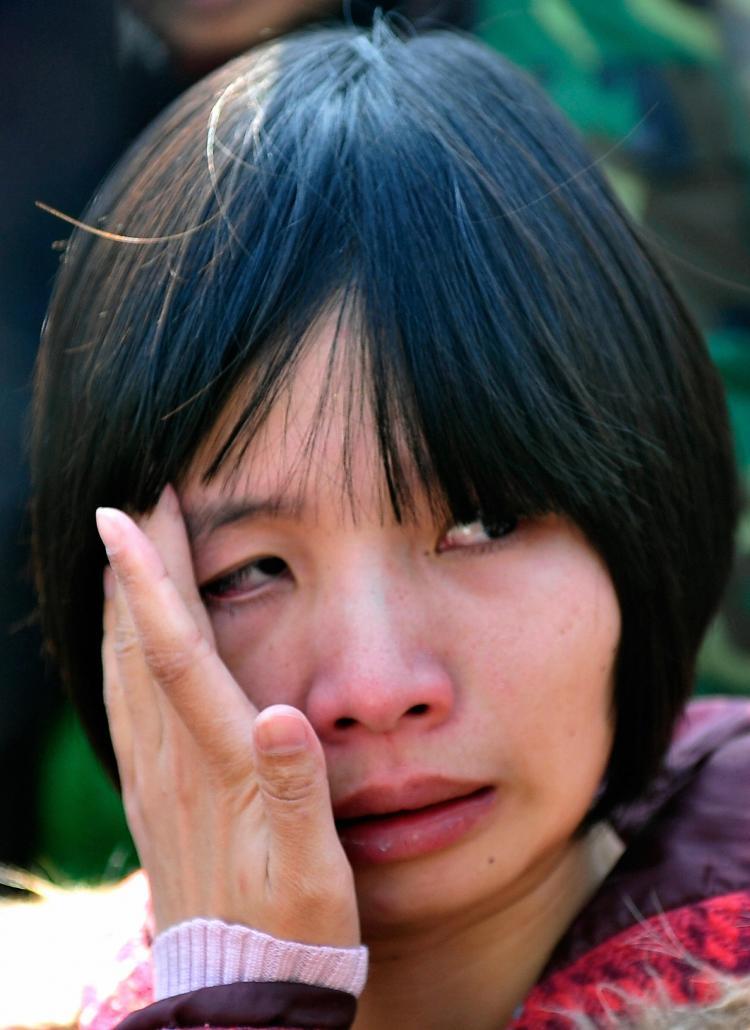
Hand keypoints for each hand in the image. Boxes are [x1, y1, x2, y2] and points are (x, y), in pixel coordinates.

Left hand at [97, 485, 358, 945]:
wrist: (240, 1000)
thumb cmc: (292, 931)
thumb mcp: (315, 871)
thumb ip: (297, 790)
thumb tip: (280, 714)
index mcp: (217, 767)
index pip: (176, 655)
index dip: (151, 582)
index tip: (131, 514)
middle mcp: (174, 765)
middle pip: (142, 648)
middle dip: (134, 569)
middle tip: (136, 502)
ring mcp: (154, 783)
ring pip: (123, 674)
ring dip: (120, 606)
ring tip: (124, 552)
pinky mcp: (151, 801)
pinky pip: (123, 711)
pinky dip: (117, 659)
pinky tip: (121, 642)